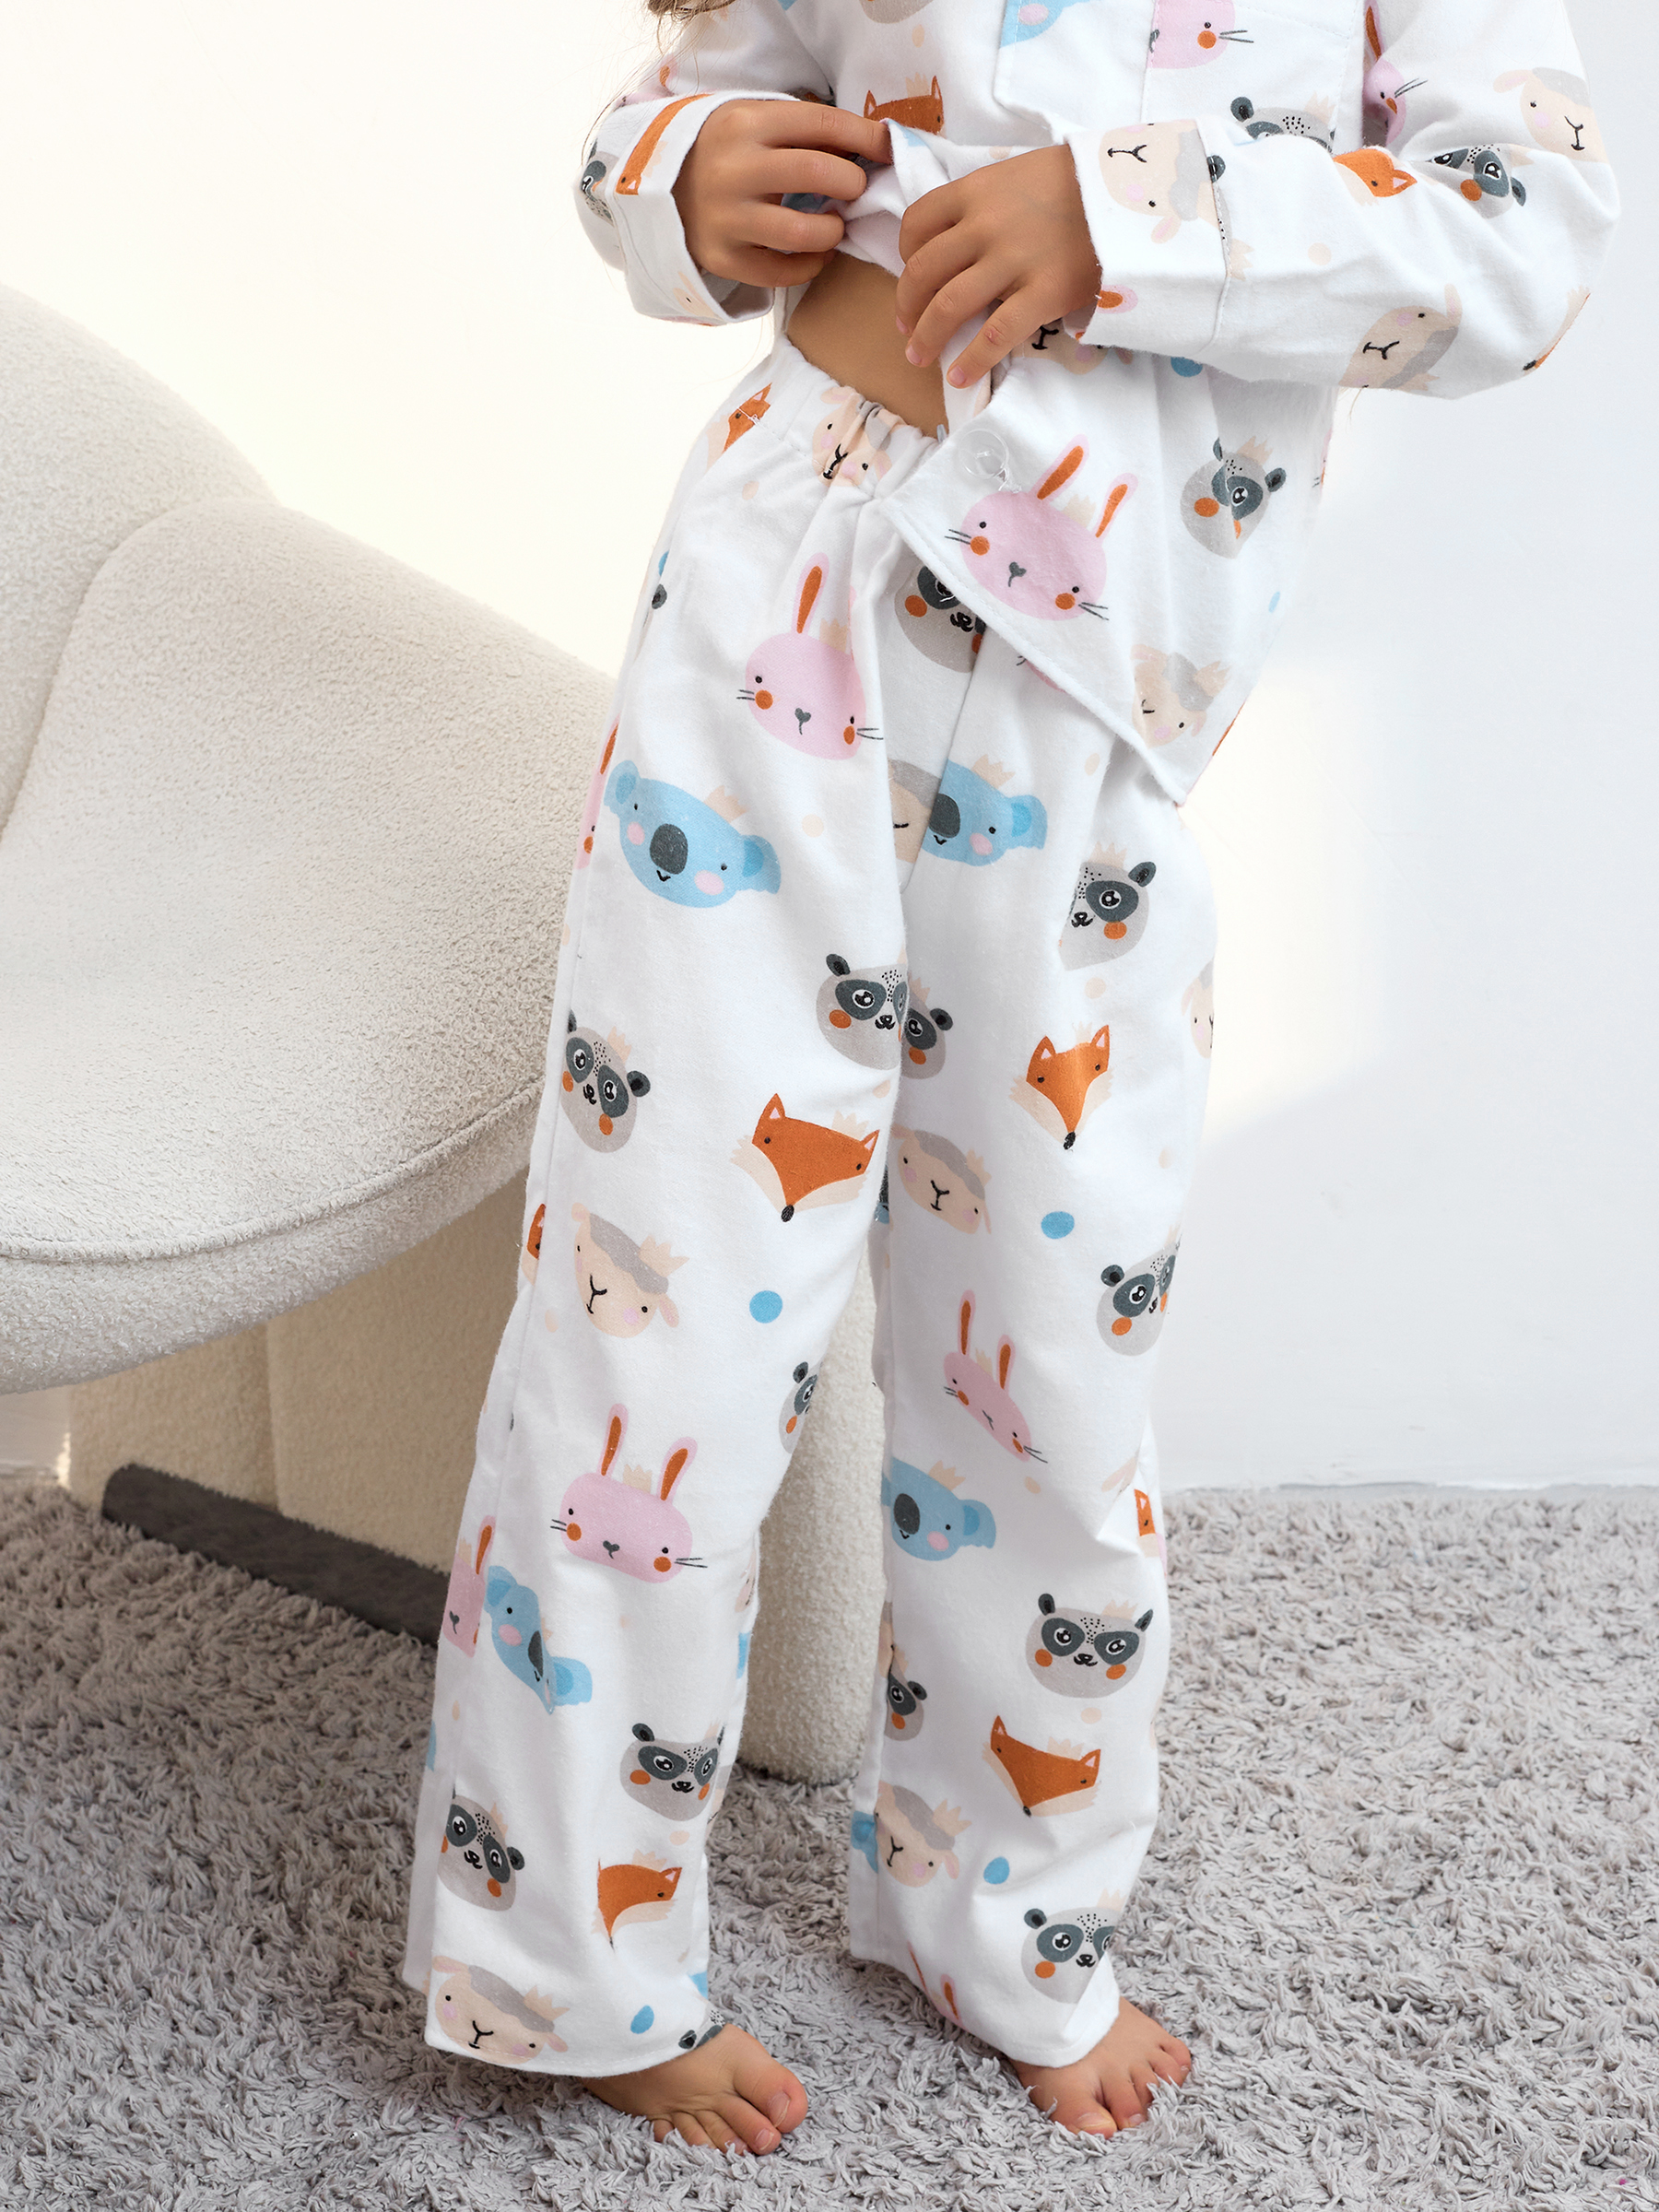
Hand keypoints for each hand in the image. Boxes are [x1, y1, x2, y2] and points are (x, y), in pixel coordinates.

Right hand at [673, 100, 889, 289]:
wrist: (660, 189)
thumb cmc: (725, 152)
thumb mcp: (755, 122)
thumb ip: (805, 130)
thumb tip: (873, 144)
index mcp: (745, 123)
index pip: (822, 123)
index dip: (865, 137)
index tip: (888, 149)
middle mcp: (732, 169)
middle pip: (818, 173)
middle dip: (852, 183)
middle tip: (855, 190)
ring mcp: (726, 218)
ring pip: (804, 232)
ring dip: (834, 230)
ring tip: (834, 225)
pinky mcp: (723, 259)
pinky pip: (783, 272)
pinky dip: (811, 265)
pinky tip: (816, 253)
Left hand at [895, 145, 1099, 387]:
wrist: (1132, 192)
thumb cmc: (1079, 181)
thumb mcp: (1021, 174)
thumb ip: (987, 201)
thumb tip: (962, 236)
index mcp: (976, 191)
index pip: (917, 224)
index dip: (905, 254)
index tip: (911, 274)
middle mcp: (984, 225)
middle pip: (924, 272)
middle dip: (906, 305)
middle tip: (905, 328)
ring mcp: (1012, 261)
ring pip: (948, 306)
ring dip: (926, 338)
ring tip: (919, 357)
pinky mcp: (1042, 293)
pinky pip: (994, 335)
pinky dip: (970, 361)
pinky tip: (959, 377)